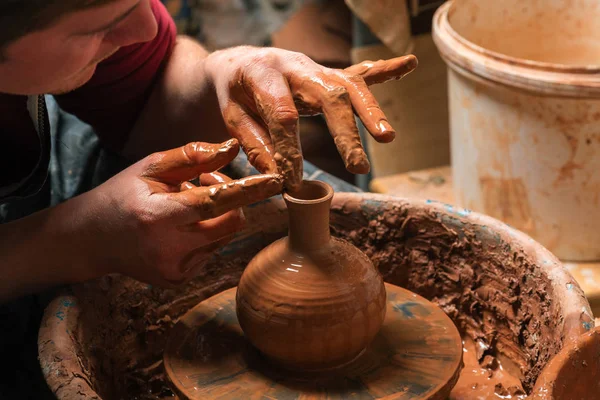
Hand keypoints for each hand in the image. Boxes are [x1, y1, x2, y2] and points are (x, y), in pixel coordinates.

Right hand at [78, 139, 281, 285]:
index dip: (248, 191)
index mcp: (160, 216)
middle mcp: (170, 248)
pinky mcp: (179, 280)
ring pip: (224, 237)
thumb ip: (193, 156)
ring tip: (184, 205)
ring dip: (216, 217)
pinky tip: (178, 228)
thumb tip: (233, 148)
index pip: (216, 202)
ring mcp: (176, 269)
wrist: (91, 239)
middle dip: (229, 199)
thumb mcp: (151, 167)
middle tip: (203, 181)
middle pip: (230, 222)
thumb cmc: (122, 195)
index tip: (276, 182)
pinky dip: (205, 235)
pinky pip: (212, 252)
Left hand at [203, 46, 417, 189]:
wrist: (237, 62)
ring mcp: (316, 69)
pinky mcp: (329, 74)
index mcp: (263, 73)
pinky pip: (359, 72)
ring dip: (370, 111)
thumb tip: (277, 176)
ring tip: (387, 137)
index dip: (289, 150)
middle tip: (357, 166)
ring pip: (349, 85)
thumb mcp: (230, 116)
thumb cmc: (233, 92)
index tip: (293, 182)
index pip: (283, 115)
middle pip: (328, 96)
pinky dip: (385, 70)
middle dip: (345, 132)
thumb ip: (253, 143)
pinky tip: (409, 64)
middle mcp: (296, 66)